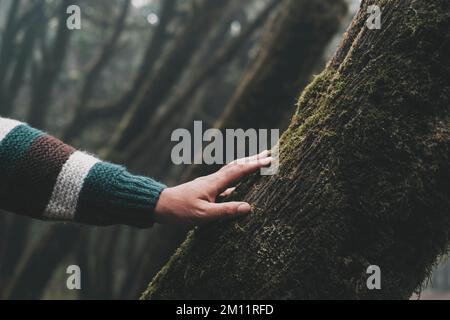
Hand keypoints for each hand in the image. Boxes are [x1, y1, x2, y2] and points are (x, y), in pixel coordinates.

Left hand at [154, 151, 271, 225]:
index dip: (255, 165)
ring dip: (246, 165)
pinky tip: (240, 183)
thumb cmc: (180, 211)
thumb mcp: (203, 215)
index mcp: (214, 184)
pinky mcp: (206, 189)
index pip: (239, 171)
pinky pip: (226, 180)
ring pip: (231, 171)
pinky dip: (237, 176)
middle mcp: (213, 180)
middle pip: (237, 166)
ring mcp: (209, 183)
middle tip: (269, 153)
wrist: (160, 206)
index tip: (270, 160)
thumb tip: (248, 207)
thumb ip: (225, 211)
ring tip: (257, 161)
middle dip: (253, 159)